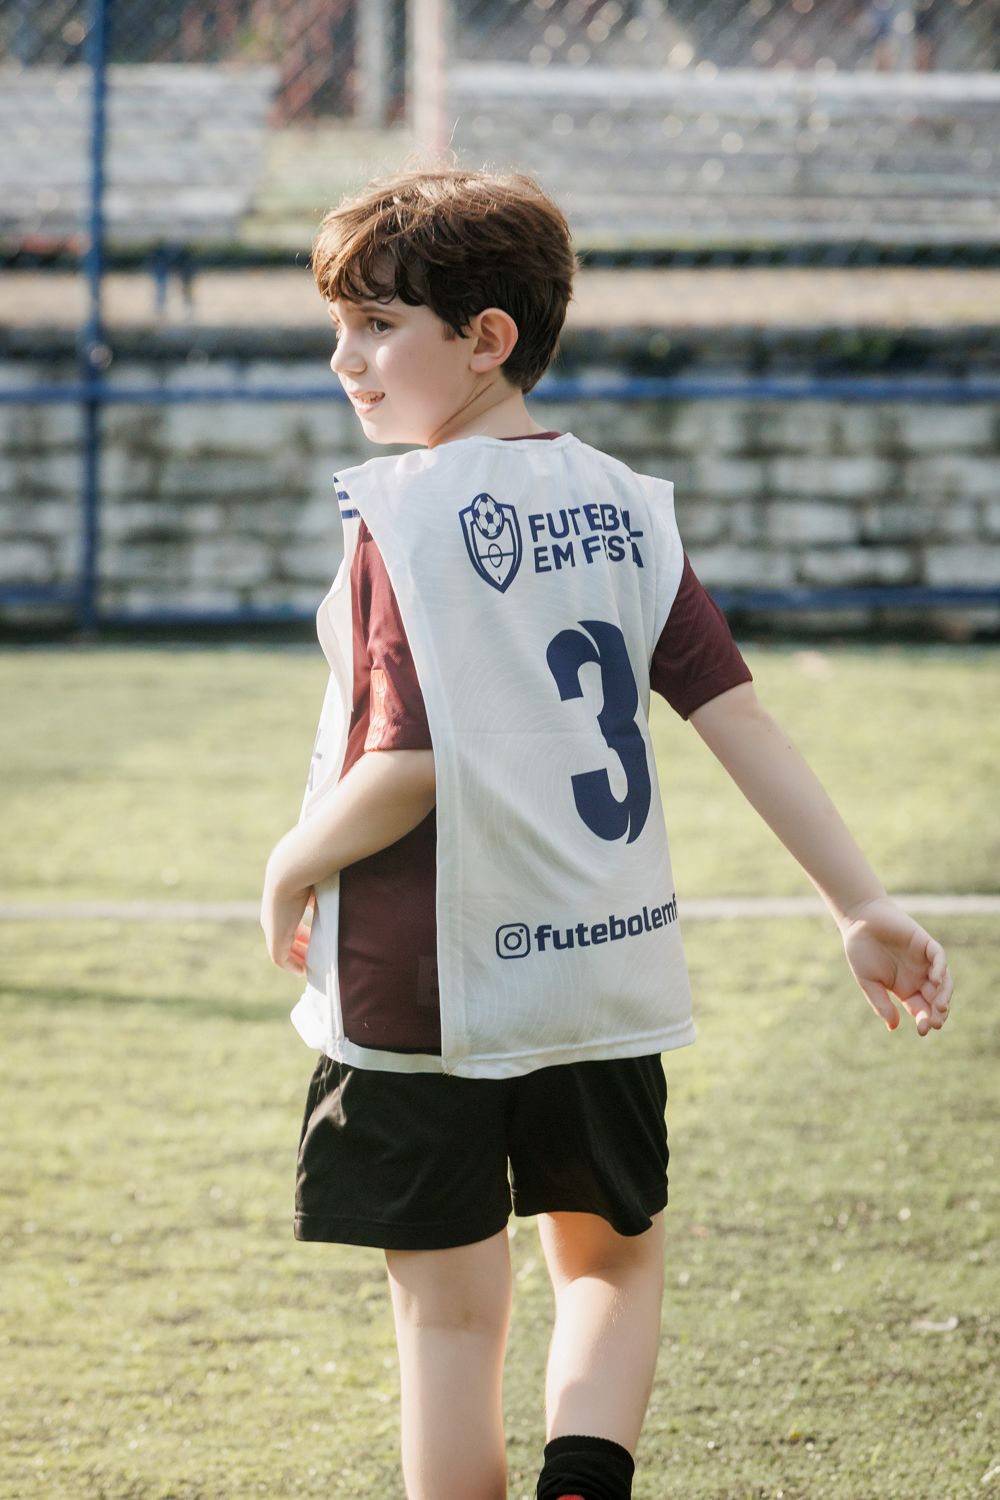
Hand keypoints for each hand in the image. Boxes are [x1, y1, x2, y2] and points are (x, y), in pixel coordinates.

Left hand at [260, 860, 314, 976]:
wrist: (291, 871)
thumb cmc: (309, 872)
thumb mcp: (318, 887)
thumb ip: (323, 898)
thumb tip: (340, 902)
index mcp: (282, 903)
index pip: (291, 922)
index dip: (303, 933)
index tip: (316, 939)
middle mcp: (273, 917)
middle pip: (284, 939)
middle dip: (300, 948)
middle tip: (315, 956)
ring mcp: (272, 928)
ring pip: (282, 950)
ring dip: (296, 959)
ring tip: (310, 967)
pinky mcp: (275, 938)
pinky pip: (280, 959)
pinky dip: (292, 966)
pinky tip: (303, 971)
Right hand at [840, 897, 952, 1035]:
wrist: (858, 922)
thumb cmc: (861, 951)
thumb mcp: (868, 983)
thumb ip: (881, 1003)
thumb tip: (894, 1027)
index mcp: (905, 988)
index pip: (921, 1009)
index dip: (924, 1020)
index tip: (922, 1031)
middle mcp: (918, 976)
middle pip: (935, 999)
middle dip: (937, 1012)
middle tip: (935, 1023)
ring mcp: (924, 961)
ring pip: (943, 981)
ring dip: (944, 995)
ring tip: (940, 1008)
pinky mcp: (925, 943)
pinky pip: (939, 957)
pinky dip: (941, 969)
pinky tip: (936, 980)